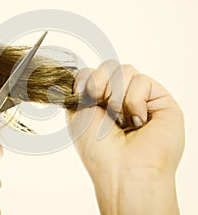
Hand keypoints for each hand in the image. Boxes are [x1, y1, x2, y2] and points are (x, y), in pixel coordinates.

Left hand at [67, 62, 183, 214]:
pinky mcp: (160, 100)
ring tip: (121, 119)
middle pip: (109, 66)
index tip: (83, 95)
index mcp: (100, 101)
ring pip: (125, 70)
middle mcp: (120, 97)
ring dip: (116, 95)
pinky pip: (142, 80)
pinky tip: (138, 121)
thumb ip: (80, 88)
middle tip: (102, 109)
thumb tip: (82, 74)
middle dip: (99, 85)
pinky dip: (134, 101)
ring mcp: (140, 98)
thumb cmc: (97, 147)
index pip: (94, 71)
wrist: (122, 170)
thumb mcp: (77, 113)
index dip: (86, 79)